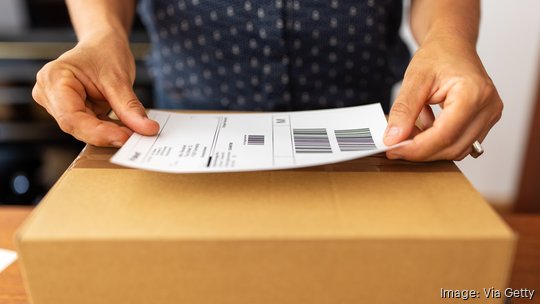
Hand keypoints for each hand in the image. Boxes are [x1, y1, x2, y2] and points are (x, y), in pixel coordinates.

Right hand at [32, 33, 158, 146]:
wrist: (102, 44)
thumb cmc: (105, 52)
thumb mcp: (119, 78)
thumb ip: (129, 106)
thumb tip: (147, 129)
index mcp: (54, 79)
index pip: (71, 117)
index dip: (98, 132)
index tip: (124, 138)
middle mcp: (49, 94)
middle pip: (77, 126)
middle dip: (107, 134)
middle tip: (136, 138)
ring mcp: (58, 104)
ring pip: (85, 130)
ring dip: (110, 133)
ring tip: (135, 132)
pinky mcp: (72, 112)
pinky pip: (91, 127)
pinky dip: (110, 130)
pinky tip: (127, 129)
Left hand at [383, 38, 502, 160]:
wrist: (454, 46)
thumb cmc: (438, 55)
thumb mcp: (414, 79)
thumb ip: (403, 110)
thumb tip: (393, 139)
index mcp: (473, 93)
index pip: (444, 135)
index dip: (416, 148)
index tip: (392, 149)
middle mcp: (488, 107)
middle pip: (452, 147)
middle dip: (420, 151)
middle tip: (394, 145)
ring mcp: (490, 116)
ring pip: (457, 150)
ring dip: (429, 148)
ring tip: (408, 131)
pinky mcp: (485, 121)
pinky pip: (460, 143)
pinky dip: (438, 142)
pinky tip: (423, 129)